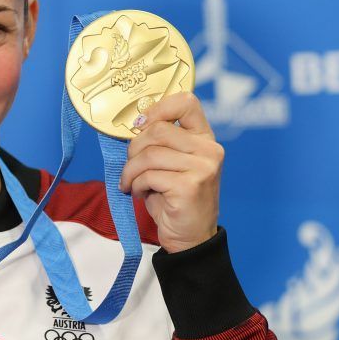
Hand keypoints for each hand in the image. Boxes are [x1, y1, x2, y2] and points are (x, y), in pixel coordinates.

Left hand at [118, 92, 222, 252]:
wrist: (189, 237)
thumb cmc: (173, 198)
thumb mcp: (167, 164)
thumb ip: (159, 142)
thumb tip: (132, 123)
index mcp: (204, 138)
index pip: (186, 102)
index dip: (157, 109)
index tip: (139, 125)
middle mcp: (209, 150)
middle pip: (158, 130)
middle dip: (134, 148)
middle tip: (130, 166)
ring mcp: (203, 167)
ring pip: (150, 154)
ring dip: (131, 170)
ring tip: (131, 182)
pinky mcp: (190, 186)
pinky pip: (149, 175)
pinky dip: (135, 184)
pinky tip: (138, 193)